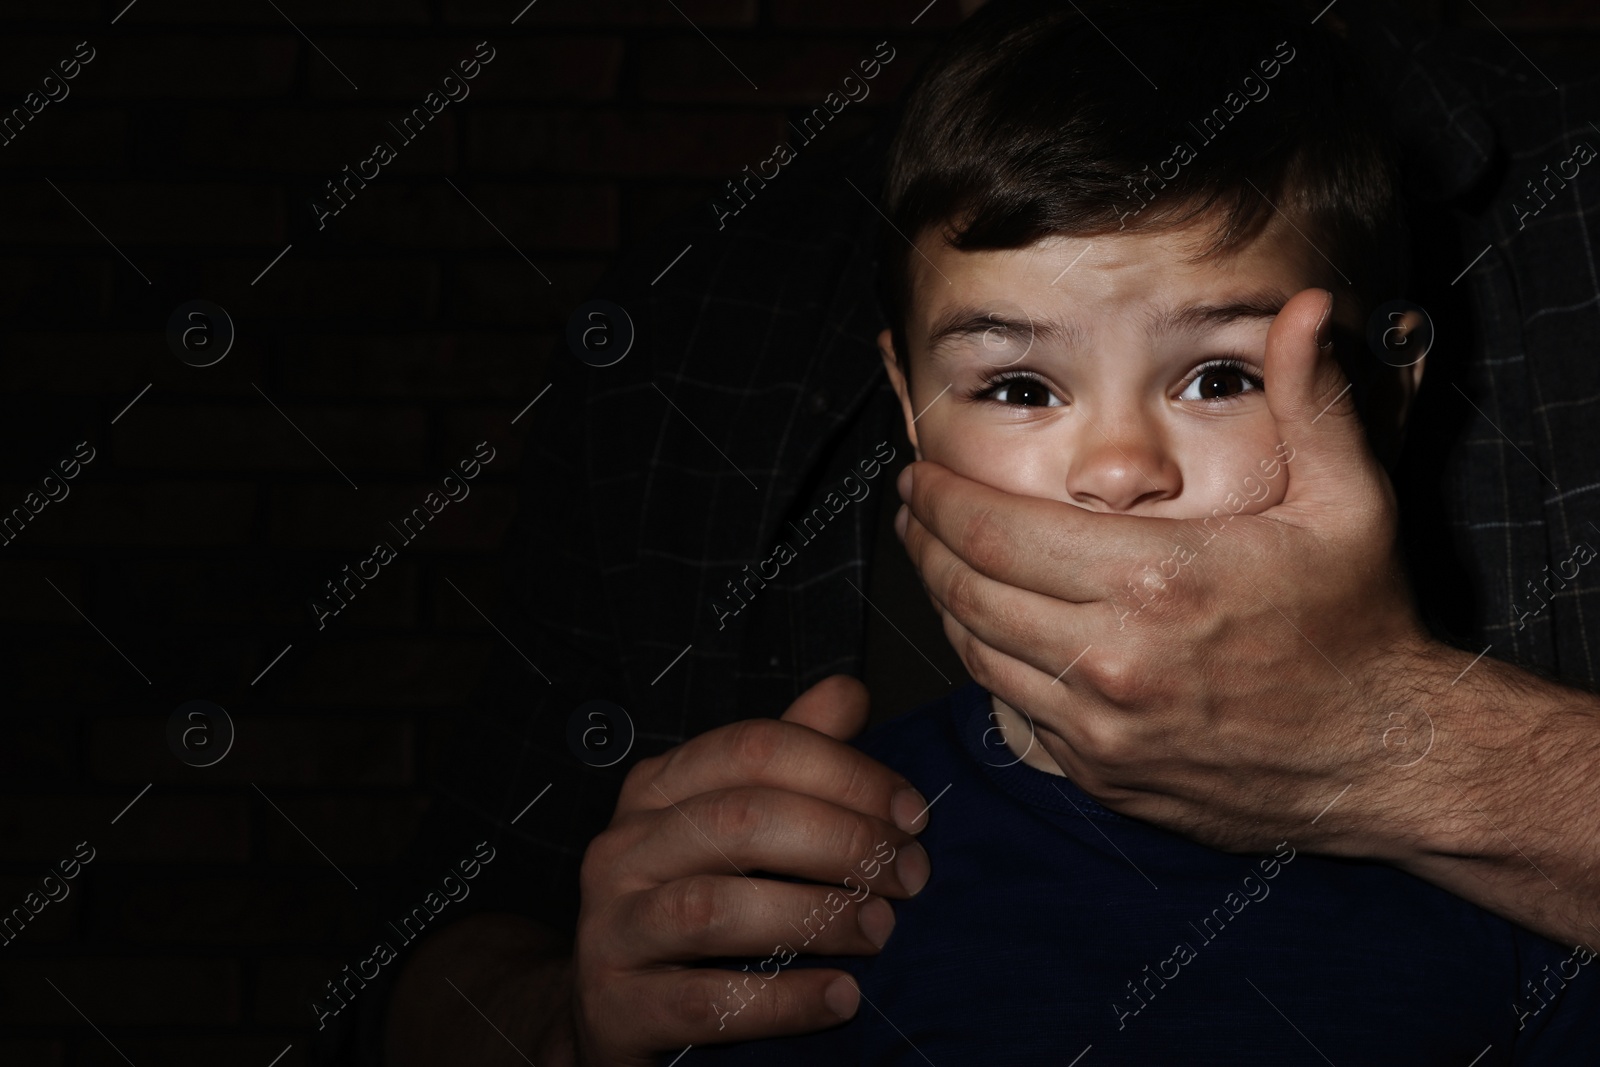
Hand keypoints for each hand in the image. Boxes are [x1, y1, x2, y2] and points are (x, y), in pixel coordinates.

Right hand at [569, 675, 930, 1065]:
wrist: (609, 1012)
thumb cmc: (691, 901)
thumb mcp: (732, 820)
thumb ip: (790, 756)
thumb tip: (849, 693)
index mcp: (658, 788)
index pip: (755, 748)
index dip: (845, 773)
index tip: (913, 813)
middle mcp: (626, 848)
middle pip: (741, 819)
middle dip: (843, 841)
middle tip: (909, 876)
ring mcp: (611, 928)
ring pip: (714, 908)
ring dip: (815, 916)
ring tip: (882, 930)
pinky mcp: (616, 1008)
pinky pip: (706, 1001)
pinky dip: (784, 1000)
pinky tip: (841, 997)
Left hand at [896, 288, 1435, 855]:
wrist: (1384, 759)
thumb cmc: (1358, 625)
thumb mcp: (1349, 503)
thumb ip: (1310, 401)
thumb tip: (1304, 305)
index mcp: (1156, 580)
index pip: (999, 531)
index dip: (940, 499)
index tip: (914, 476)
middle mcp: (1113, 658)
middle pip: (968, 592)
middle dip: (923, 546)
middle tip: (909, 512)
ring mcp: (1100, 728)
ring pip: (977, 654)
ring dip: (943, 603)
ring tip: (933, 562)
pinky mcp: (1099, 775)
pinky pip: (1010, 711)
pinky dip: (987, 665)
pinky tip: (986, 631)